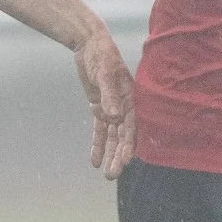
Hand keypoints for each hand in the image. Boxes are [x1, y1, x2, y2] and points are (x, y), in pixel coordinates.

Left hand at [76, 34, 136, 178]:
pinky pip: (99, 130)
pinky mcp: (101, 108)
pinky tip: (94, 161)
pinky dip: (97, 144)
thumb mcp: (105, 74)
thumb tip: (115, 117)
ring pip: (111, 136)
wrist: (90, 45)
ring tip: (106, 174)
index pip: (132, 126)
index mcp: (132, 98)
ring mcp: (113, 108)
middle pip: (122, 136)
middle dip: (118, 156)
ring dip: (109, 154)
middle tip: (112, 175)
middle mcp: (125, 106)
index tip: (125, 160)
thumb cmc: (102, 57)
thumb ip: (109, 96)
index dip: (128, 144)